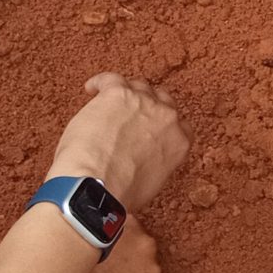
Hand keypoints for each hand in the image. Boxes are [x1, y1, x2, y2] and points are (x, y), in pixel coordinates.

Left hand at [47, 73, 186, 208]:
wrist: (96, 185)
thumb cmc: (119, 193)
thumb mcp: (151, 184)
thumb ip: (155, 165)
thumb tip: (140, 166)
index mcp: (179, 143)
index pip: (181, 125)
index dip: (165, 125)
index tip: (154, 129)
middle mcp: (167, 117)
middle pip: (162, 100)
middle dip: (148, 106)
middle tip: (132, 114)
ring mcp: (143, 101)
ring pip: (138, 87)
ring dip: (127, 94)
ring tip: (110, 102)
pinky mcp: (117, 93)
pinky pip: (111, 79)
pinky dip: (100, 83)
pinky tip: (92, 89)